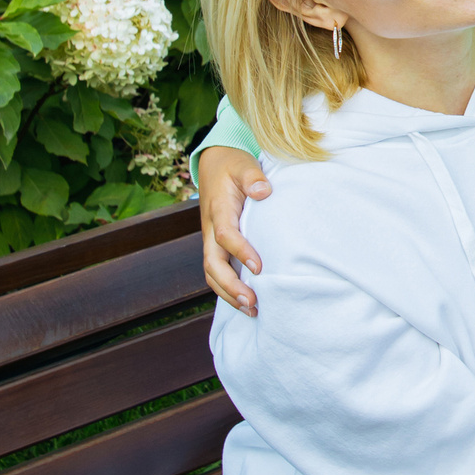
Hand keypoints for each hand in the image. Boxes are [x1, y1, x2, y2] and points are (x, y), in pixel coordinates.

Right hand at [197, 147, 270, 312]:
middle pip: (212, 264)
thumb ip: (253, 178)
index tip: (259, 267)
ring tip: (253, 310)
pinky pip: (217, 271)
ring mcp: (211, 240)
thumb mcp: (243, 165)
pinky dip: (228, 290)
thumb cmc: (233, 166)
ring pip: (212, 273)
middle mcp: (211, 229)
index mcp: (218, 210)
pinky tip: (247, 302)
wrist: (214, 165)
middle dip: (230, 286)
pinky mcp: (216, 246)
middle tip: (253, 302)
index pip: (225, 235)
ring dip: (229, 294)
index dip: (240, 252)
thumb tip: (263, 192)